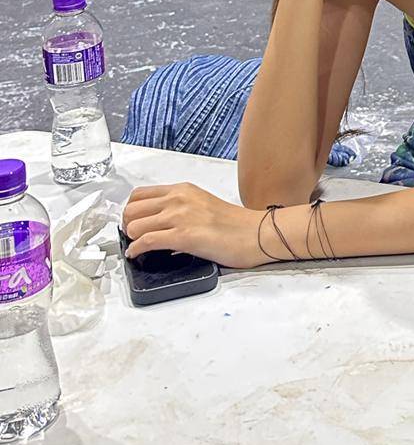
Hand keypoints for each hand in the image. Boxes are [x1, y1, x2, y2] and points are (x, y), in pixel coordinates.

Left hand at [122, 182, 271, 268]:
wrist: (255, 233)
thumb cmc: (234, 224)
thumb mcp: (202, 203)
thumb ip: (180, 206)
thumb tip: (158, 221)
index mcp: (183, 189)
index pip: (139, 194)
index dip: (131, 211)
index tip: (133, 222)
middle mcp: (178, 198)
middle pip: (131, 209)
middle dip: (127, 225)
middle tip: (132, 237)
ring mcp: (179, 216)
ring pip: (134, 226)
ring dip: (131, 239)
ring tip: (137, 247)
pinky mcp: (182, 236)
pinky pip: (145, 242)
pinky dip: (136, 250)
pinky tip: (137, 255)